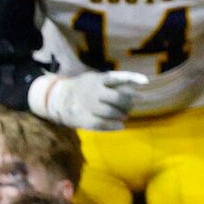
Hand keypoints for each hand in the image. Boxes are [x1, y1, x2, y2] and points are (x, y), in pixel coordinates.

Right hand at [28, 70, 145, 131]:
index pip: (116, 77)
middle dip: (128, 103)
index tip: (146, 81)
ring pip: (111, 112)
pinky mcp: (83, 118)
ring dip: (122, 115)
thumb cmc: (85, 89)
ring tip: (123, 116)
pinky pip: (102, 124)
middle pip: (117, 98)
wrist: (58, 98)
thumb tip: (137, 91)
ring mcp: (87, 105)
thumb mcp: (96, 80)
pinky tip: (121, 126)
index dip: (131, 78)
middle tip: (130, 106)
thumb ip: (114, 84)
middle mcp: (93, 91)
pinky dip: (114, 126)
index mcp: (97, 80)